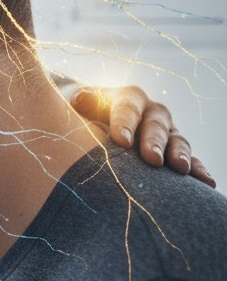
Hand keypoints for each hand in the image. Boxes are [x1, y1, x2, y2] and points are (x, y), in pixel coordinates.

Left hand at [67, 84, 213, 186]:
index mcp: (125, 97)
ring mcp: (164, 131)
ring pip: (176, 139)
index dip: (124, 122)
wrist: (87, 116)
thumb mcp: (75, 103)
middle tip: (152, 159)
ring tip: (180, 169)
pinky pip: (188, 158)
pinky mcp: (172, 150)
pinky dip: (197, 169)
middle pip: (155, 123)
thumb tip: (79, 100)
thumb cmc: (77, 112)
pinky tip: (205, 183)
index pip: (127, 106)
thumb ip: (79, 103)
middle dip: (153, 140)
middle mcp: (149, 111)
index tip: (120, 141)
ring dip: (179, 154)